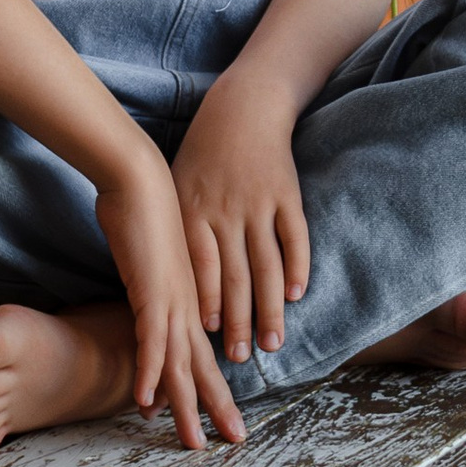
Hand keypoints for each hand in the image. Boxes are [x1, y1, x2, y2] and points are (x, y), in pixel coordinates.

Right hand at [95, 162, 243, 449]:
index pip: (205, 352)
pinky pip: (151, 340)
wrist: (140, 177)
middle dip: (218, 407)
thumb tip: (152, 301)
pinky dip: (149, 373)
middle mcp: (188, 304)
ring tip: (195, 442)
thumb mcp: (157, 258)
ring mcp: (173, 300)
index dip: (214, 387)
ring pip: (184, 363)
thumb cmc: (146, 209)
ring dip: (188, 405)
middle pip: (206, 365)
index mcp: (192, 298)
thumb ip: (157, 285)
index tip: (222, 417)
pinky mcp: (151, 291)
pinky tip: (147, 403)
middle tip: (234, 441)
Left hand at [173, 76, 311, 366]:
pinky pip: (295, 237)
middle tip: (238, 358)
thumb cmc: (202, 153)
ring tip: (271, 343)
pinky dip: (297, 268)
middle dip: (237, 320)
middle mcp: (227, 211)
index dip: (205, 300)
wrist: (243, 108)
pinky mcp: (287, 196)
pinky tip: (296, 296)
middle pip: (235, 275)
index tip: (204, 336)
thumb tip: (167, 281)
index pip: (201, 266)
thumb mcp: (178, 186)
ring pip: (267, 264)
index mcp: (195, 210)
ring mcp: (260, 204)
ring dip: (269, 308)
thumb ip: (177, 230)